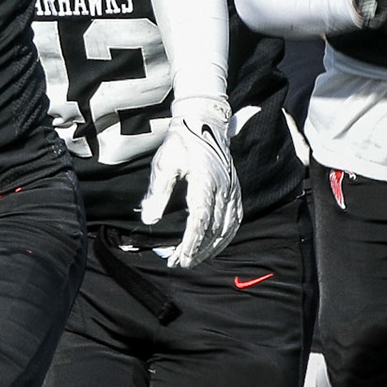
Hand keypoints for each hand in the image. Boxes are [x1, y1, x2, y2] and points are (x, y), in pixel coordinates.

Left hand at [140, 97, 241, 268]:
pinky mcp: (236, 191)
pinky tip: (213, 246)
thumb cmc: (180, 142)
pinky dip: (225, 237)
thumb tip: (150, 220)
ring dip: (211, 248)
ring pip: (227, 229)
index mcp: (204, 181)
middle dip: (197, 250)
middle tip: (178, 263)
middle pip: (213, 230)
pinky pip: (235, 221)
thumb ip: (157, 193)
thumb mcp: (163, 164)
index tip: (177, 258)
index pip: (200, 221)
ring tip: (193, 259)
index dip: (190, 243)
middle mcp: (223, 188)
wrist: (204, 122)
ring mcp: (233, 190)